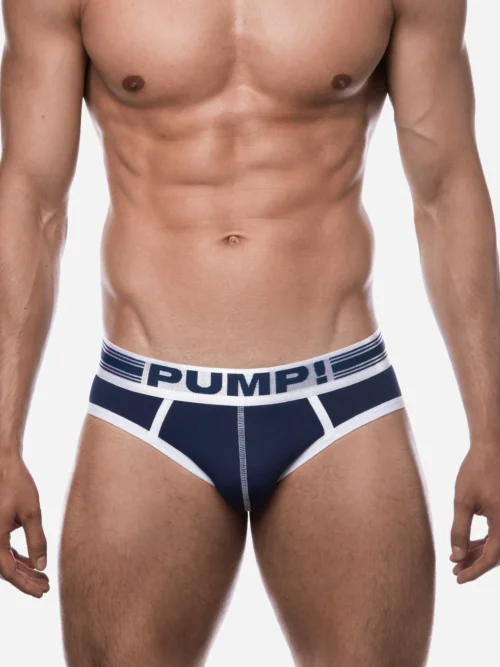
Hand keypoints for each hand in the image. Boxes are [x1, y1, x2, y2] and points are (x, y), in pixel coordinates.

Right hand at [0, 454, 48, 597]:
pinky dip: (18, 558)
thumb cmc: (17, 485)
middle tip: (45, 588)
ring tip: (43, 579)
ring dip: (23, 570)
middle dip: (26, 580)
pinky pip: (5, 550)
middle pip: (6, 569)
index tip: (41, 592)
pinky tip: (32, 563)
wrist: (4, 465)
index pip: (8, 571)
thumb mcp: (31, 513)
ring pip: (5, 560)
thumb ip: (37, 540)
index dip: (25, 584)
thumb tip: (42, 566)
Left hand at [450, 444, 499, 583]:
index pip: (492, 558)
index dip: (475, 571)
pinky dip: (486, 541)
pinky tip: (469, 545)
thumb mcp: (463, 501)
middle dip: (476, 564)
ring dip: (480, 554)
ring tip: (458, 560)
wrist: (491, 448)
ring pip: (498, 544)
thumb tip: (457, 556)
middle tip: (455, 571)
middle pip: (497, 555)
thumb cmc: (476, 471)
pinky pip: (499, 533)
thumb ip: (460, 530)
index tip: (458, 579)